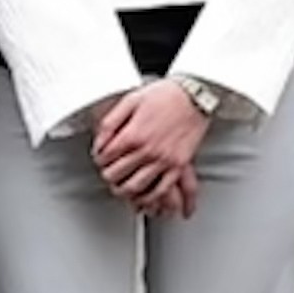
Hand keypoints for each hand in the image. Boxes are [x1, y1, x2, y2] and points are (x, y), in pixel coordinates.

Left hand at [88, 78, 210, 219]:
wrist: (194, 95)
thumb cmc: (165, 94)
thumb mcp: (130, 100)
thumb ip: (110, 123)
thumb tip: (99, 143)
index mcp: (133, 134)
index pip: (104, 157)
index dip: (99, 158)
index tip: (101, 157)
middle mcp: (147, 150)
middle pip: (116, 175)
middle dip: (108, 175)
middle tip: (109, 172)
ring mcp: (164, 160)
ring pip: (135, 187)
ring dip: (123, 190)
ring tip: (121, 186)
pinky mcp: (179, 165)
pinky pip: (162, 190)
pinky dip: (149, 198)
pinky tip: (143, 196)